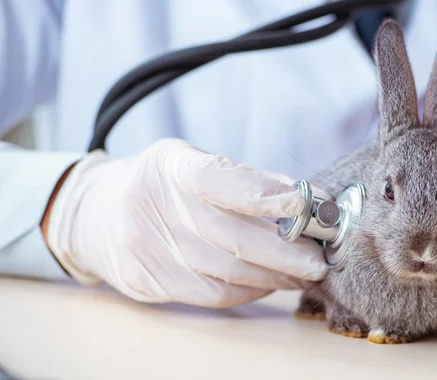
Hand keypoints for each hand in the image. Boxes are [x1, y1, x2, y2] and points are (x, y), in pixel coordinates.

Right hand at [43, 138, 328, 307]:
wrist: (97, 213)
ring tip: (301, 274)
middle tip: (318, 259)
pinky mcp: (148, 281)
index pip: (220, 180)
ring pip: (227, 272)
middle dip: (285, 252)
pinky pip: (212, 294)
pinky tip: (269, 283)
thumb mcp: (192, 163)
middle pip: (232, 237)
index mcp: (170, 166)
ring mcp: (146, 247)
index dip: (266, 194)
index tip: (306, 204)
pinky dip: (249, 291)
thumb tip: (303, 198)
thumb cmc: (161, 185)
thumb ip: (243, 179)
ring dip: (274, 277)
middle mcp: (153, 205)